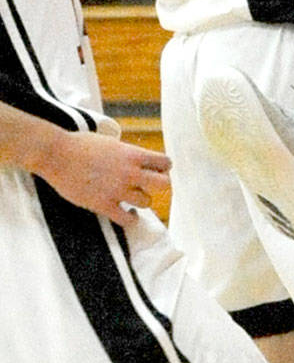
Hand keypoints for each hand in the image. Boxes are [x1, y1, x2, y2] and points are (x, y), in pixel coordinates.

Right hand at [37, 129, 170, 221]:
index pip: (165, 162)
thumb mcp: (112, 142)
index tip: (157, 170)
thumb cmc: (82, 145)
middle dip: (159, 184)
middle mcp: (130, 172)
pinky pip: (126, 219)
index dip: (163, 167)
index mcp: (133, 154)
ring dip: (142, 200)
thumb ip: (127, 153)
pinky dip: (130, 219)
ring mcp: (117, 190)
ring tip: (134, 199)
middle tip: (150, 185)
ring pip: (147, 202)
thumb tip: (136, 159)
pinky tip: (127, 215)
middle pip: (163, 183)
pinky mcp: (103, 205)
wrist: (59, 155)